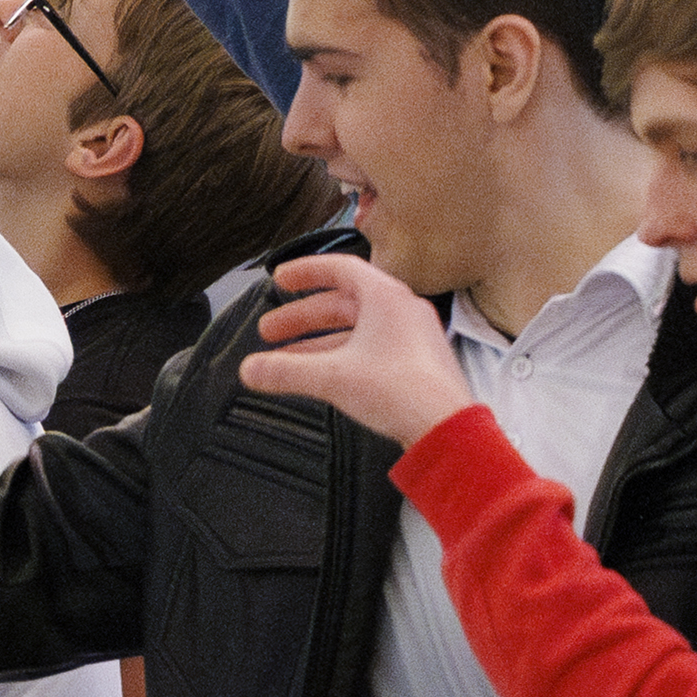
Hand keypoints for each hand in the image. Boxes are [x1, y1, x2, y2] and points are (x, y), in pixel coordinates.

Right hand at [248, 252, 474, 450]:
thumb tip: (251, 370)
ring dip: (319, 341)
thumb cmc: (403, 392)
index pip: (339, 268)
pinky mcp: (414, 364)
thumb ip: (286, 371)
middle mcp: (401, 311)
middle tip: (271, 331)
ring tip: (287, 359)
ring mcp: (410, 338)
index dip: (305, 272)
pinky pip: (370, 350)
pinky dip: (341, 357)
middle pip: (343, 303)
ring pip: (355, 330)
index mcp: (386, 297)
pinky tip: (321, 375)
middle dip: (303, 317)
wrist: (445, 428)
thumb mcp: (331, 377)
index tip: (281, 279)